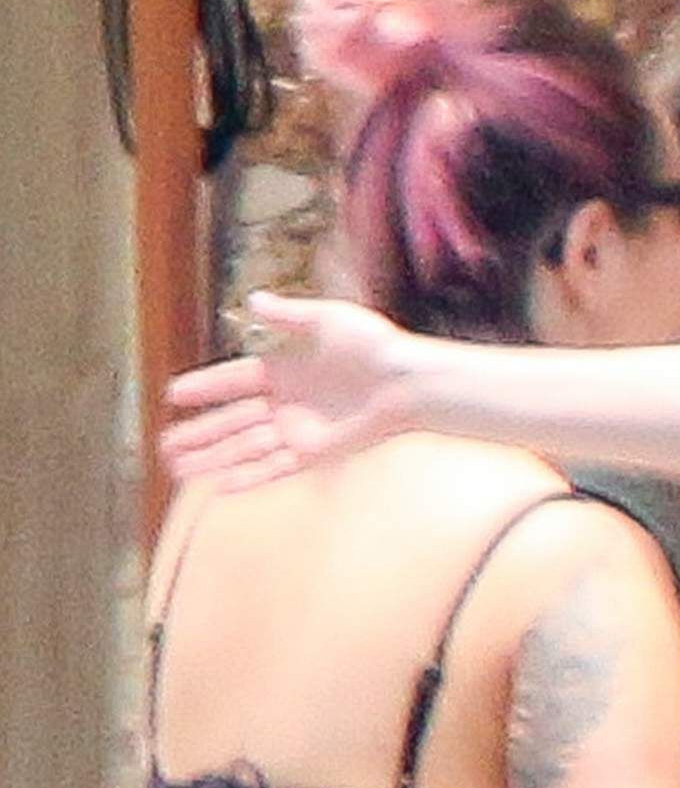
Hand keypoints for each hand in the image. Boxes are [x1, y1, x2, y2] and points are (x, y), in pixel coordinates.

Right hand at [161, 293, 420, 487]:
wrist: (408, 381)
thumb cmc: (375, 346)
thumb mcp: (327, 320)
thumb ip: (289, 315)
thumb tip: (254, 301)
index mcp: (285, 370)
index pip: (234, 382)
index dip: (205, 388)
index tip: (172, 394)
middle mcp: (287, 404)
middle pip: (232, 422)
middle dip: (198, 434)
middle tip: (164, 444)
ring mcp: (299, 431)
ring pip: (246, 449)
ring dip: (213, 458)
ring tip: (177, 469)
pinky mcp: (316, 454)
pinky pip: (275, 469)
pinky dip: (249, 477)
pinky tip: (220, 487)